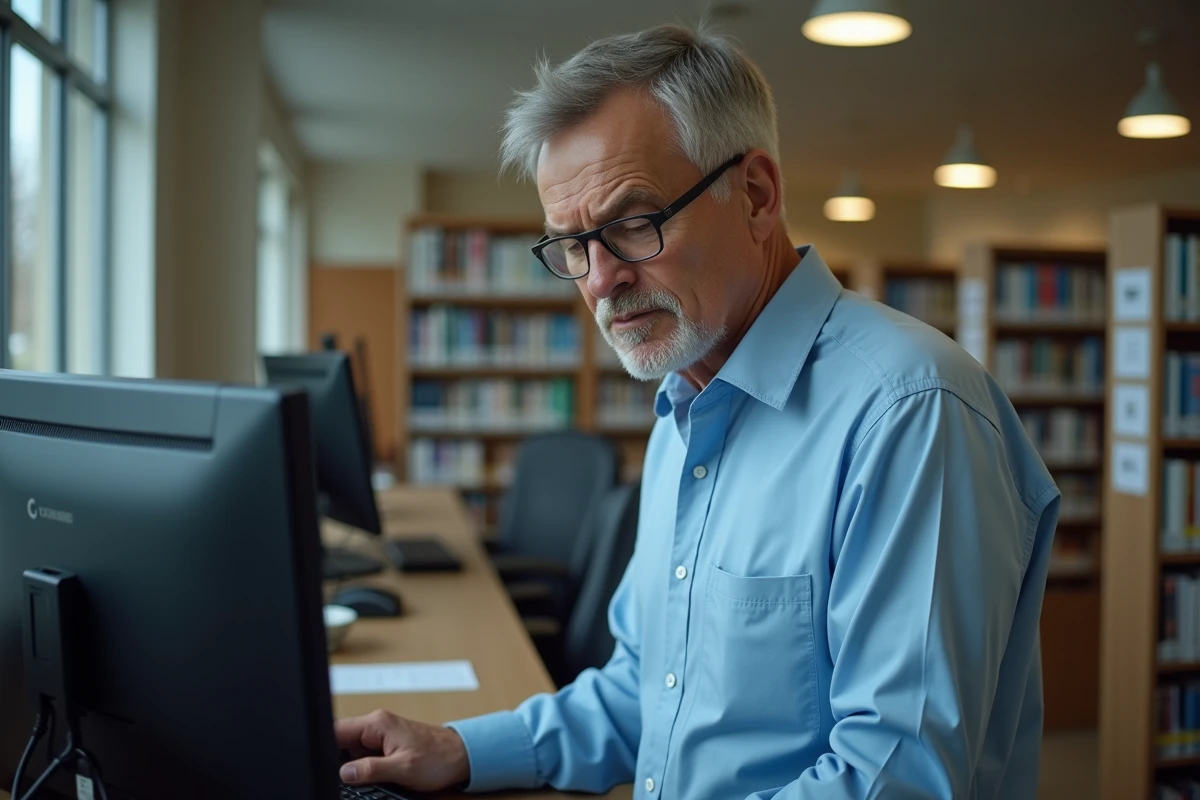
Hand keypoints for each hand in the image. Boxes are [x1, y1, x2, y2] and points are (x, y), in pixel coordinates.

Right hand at [335, 709, 469, 790]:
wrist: (461, 757)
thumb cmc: (438, 758)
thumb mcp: (402, 768)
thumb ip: (370, 769)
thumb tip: (344, 773)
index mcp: (377, 724)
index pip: (336, 730)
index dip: (324, 747)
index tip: (318, 764)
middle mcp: (376, 726)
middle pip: (340, 741)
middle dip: (337, 761)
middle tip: (346, 778)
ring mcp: (381, 735)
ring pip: (351, 751)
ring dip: (352, 766)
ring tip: (367, 776)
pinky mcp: (386, 745)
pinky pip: (364, 755)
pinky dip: (363, 767)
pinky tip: (371, 776)